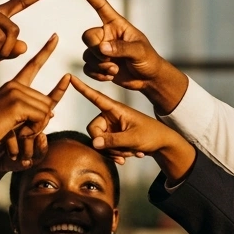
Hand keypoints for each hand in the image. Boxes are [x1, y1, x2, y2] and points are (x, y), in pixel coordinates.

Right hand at [0, 34, 69, 156]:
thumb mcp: (14, 119)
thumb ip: (32, 113)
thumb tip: (53, 113)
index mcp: (13, 85)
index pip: (33, 65)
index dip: (46, 51)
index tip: (56, 36)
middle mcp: (15, 85)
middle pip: (47, 101)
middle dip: (40, 121)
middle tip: (22, 131)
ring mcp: (15, 92)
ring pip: (46, 110)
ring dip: (37, 127)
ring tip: (18, 133)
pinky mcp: (16, 104)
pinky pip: (41, 117)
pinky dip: (35, 129)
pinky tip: (20, 133)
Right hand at [68, 77, 190, 173]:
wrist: (163, 143)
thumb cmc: (152, 135)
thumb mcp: (134, 138)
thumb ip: (114, 141)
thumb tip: (94, 143)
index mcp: (116, 109)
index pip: (95, 97)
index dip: (82, 88)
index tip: (70, 77)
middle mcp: (110, 116)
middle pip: (94, 130)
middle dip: (106, 145)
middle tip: (122, 153)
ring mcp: (111, 127)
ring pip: (100, 142)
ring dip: (114, 151)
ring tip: (131, 152)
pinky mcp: (113, 136)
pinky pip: (106, 147)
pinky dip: (116, 153)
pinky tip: (129, 156)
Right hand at [77, 0, 181, 103]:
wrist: (148, 79)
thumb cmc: (148, 59)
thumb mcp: (139, 51)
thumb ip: (121, 48)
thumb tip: (102, 48)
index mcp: (116, 25)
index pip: (101, 7)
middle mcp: (106, 35)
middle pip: (88, 36)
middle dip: (95, 49)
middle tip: (109, 60)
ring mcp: (101, 51)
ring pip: (87, 55)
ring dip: (99, 65)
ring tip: (115, 70)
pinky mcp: (98, 65)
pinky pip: (87, 68)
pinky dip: (97, 74)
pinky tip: (110, 76)